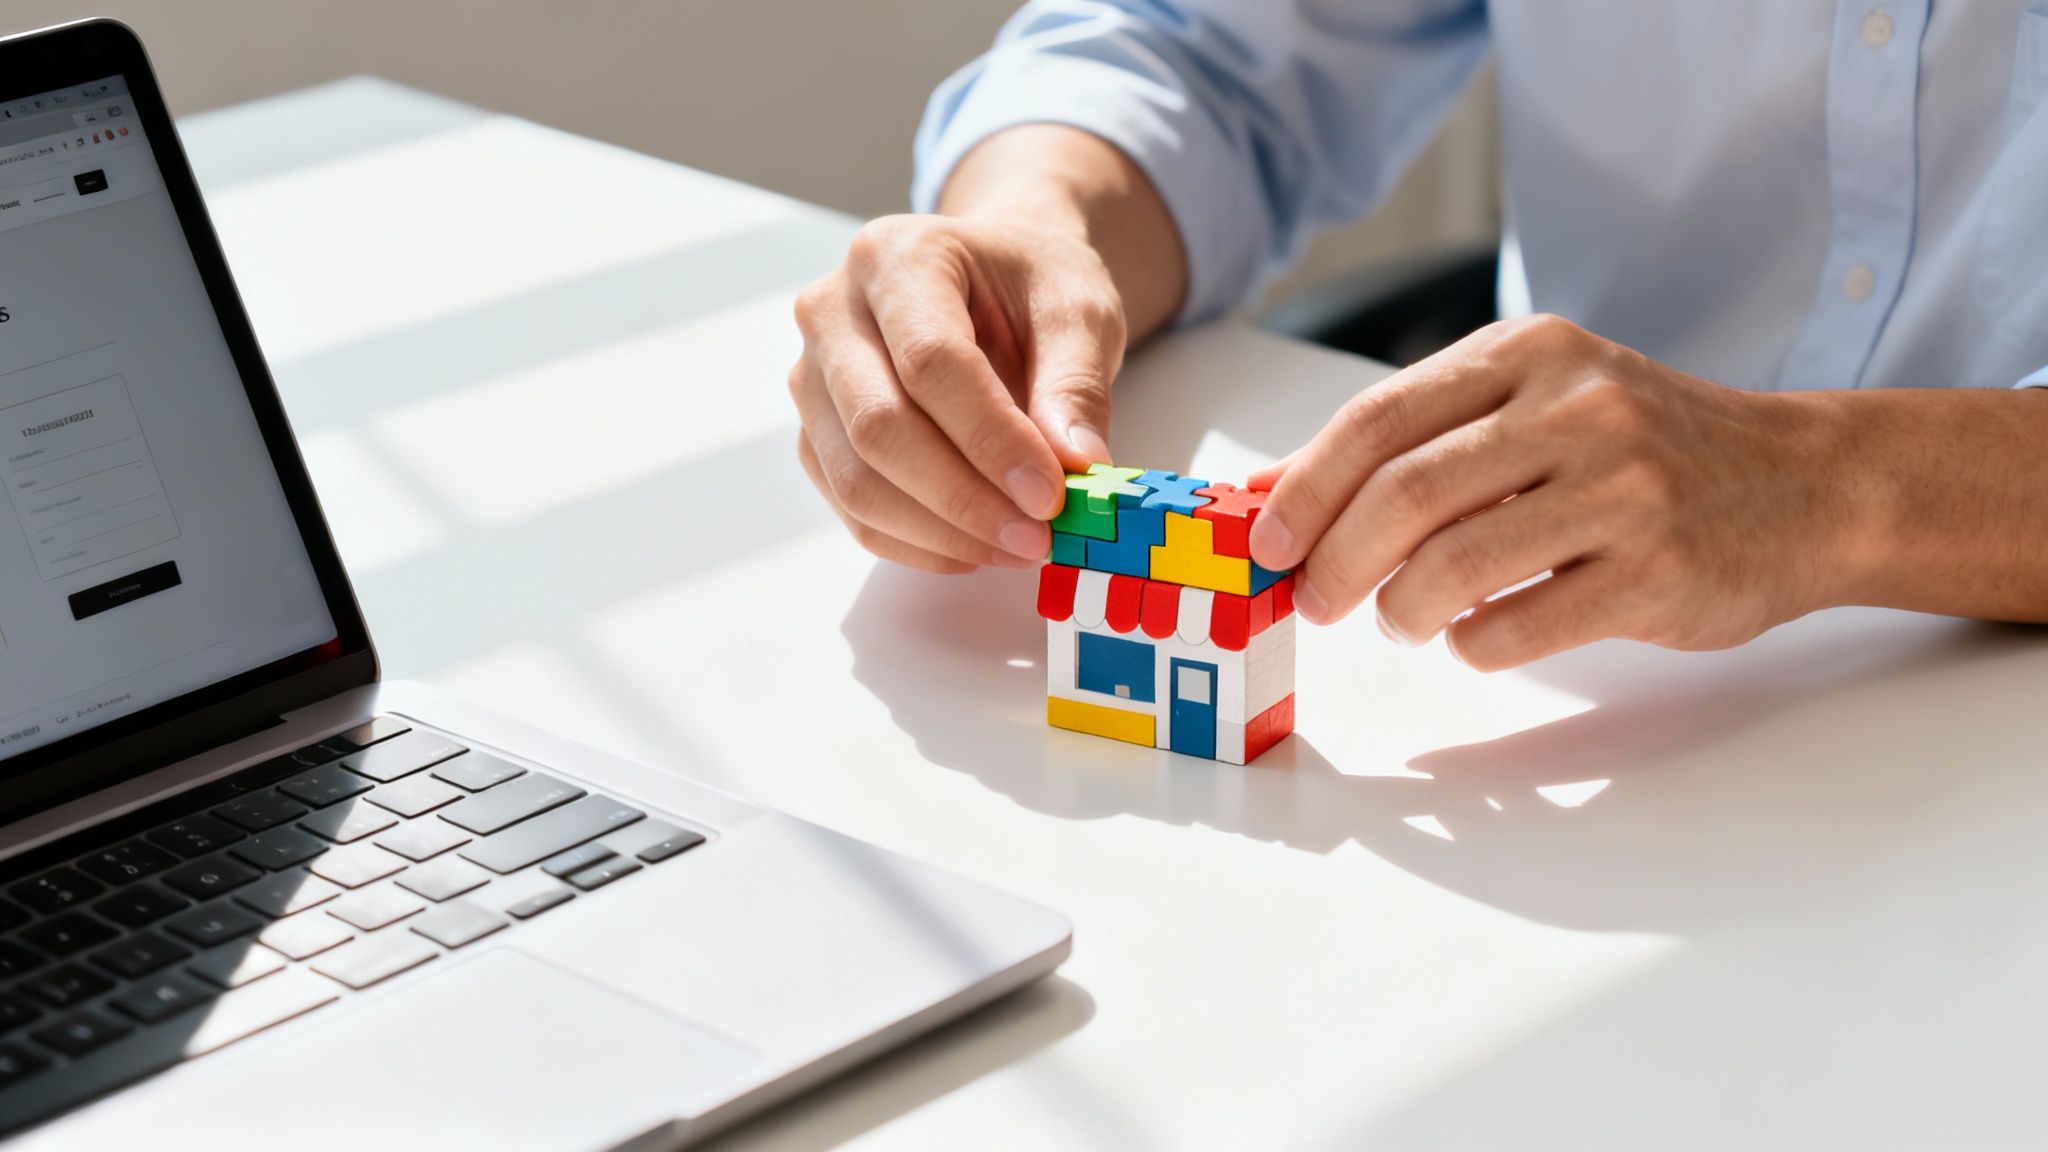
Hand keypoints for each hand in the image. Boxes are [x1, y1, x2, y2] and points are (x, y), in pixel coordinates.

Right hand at [789, 212, 1124, 572]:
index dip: (991, 438)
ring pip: (856, 479)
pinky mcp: (816, 434)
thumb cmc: (1029, 285)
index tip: (1050, 494)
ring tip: (1016, 546)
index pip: (930, 361)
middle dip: (963, 498)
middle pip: (878, 426)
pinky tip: (976, 548)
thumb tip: (1076, 466)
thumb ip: (1077, 384)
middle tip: (1037, 536)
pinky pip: (852, 508)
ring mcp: (813, 377)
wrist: (991, 281)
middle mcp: (832, 312)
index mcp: (896, 257)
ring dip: (940, 533)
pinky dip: (917, 543)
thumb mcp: (1078, 310)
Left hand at [1247, 316, 1849, 669]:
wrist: (1804, 486)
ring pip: (1454, 566)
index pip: (1380, 420)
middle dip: (1337, 561)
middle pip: (1406, 494)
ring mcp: (1623, 491)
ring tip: (1400, 620)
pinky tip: (1475, 636)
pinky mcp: (1656, 572)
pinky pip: (1519, 626)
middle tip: (1317, 601)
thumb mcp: (1534, 406)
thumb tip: (1274, 491)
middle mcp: (1577, 410)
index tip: (1265, 541)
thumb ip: (1415, 440)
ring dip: (1400, 610)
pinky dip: (1472, 645)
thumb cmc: (1641, 451)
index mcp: (1531, 355)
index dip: (1304, 488)